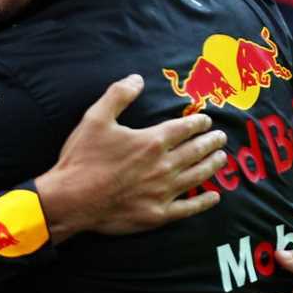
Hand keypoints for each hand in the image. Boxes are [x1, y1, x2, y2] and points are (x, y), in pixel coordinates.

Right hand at [36, 74, 226, 243]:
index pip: (183, 129)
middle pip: (195, 151)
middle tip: (221, 137)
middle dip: (210, 142)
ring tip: (221, 158)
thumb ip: (118, 95)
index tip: (206, 121)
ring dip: (212, 166)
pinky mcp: (158, 214)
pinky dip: (203, 202)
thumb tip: (137, 78)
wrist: (72, 200)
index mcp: (151, 141)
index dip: (198, 123)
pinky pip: (188, 208)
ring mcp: (163, 192)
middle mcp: (163, 166)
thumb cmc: (82, 158)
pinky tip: (214, 197)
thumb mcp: (96, 118)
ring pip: (197, 176)